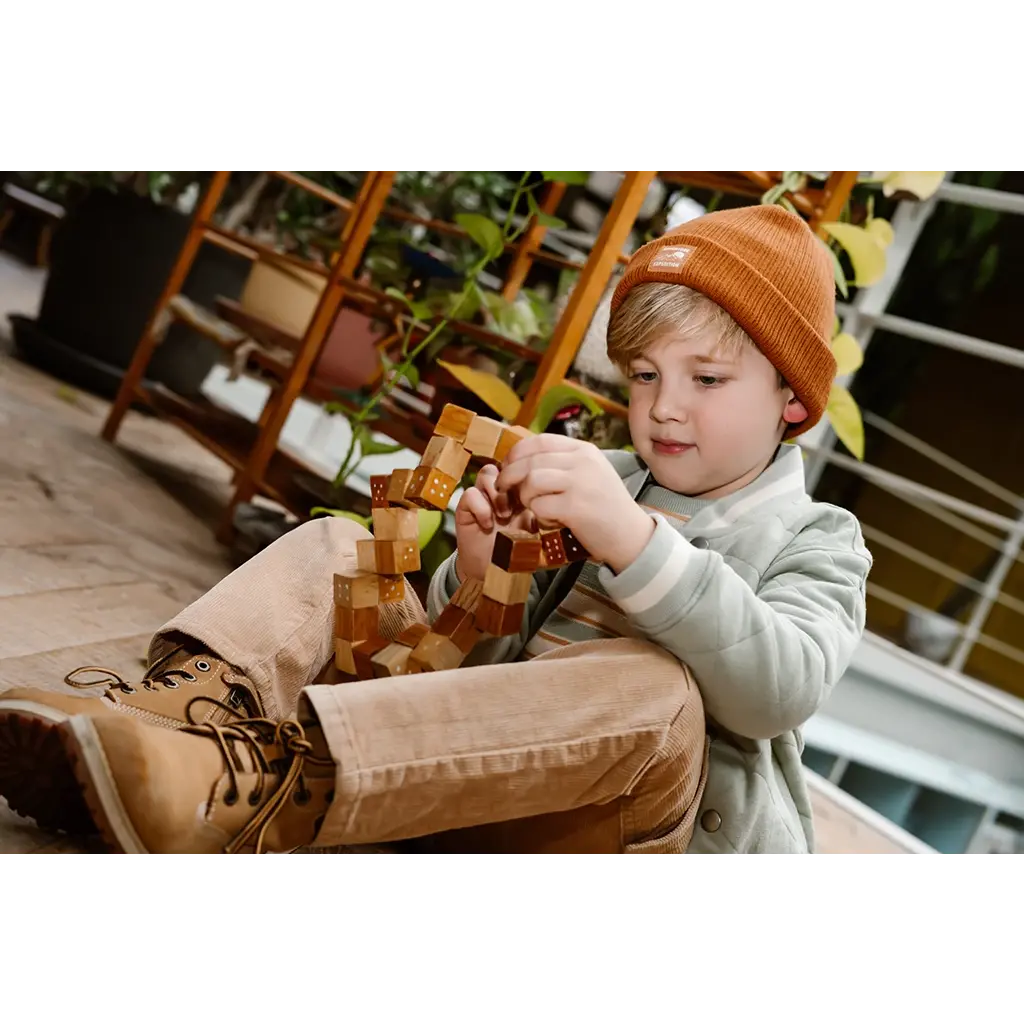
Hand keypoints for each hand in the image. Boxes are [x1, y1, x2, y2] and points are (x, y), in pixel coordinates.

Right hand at [454, 464, 536, 581]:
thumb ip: (547, 517)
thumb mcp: (539, 533)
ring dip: (497, 493)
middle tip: (519, 503)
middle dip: (513, 482)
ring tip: (504, 514)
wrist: (494, 571)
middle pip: (506, 465)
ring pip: (487, 473)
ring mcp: (484, 497)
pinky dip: (480, 507)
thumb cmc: (517, 552)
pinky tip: (488, 523)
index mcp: (522, 493)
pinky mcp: (467, 508)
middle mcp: (502, 491)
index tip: (535, 494)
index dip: (529, 475)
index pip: (525, 468)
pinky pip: (471, 494)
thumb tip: (558, 506)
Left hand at [495, 434, 654, 573]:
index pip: (538, 441)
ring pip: (531, 481)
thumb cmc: (605, 507)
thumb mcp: (589, 473)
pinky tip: (550, 520)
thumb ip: (562, 463)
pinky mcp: (575, 507)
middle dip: (510, 476)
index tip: (507, 467)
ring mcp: (580, 483)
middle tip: (504, 489)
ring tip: (534, 507)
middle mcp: (582, 462)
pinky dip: (538, 515)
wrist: (631, 535)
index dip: (516, 453)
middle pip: (530, 461)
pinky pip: (539, 506)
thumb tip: (522, 459)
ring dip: (524, 497)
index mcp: (584, 450)